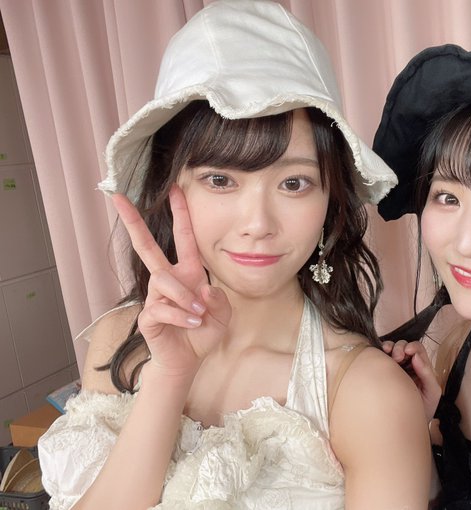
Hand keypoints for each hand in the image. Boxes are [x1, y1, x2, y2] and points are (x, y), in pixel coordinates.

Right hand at [112, 185, 230, 378]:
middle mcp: (168, 279)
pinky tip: (191, 325)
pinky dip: (183, 318)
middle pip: (146, 246)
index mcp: (188, 272)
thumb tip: (203, 289)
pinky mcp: (147, 315)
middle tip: (119, 198)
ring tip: (199, 316)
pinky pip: (163, 309)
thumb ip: (220, 299)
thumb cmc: (203, 331)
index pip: (184, 238)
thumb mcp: (222, 314)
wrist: (188, 360)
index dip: (180, 214)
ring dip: (186, 300)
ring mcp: (154, 296)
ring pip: (164, 282)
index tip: (175, 188)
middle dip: (133, 221)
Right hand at [382, 340, 441, 420]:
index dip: (413, 348)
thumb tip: (416, 357)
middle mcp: (408, 365)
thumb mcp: (431, 392)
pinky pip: (381, 357)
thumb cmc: (422, 410)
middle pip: (404, 346)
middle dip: (401, 347)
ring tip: (390, 355)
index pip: (418, 350)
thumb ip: (428, 374)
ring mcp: (395, 368)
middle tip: (398, 357)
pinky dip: (381, 351)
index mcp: (421, 368)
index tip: (409, 353)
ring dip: (391, 347)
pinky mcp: (383, 372)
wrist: (408, 426)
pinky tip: (381, 353)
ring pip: (392, 348)